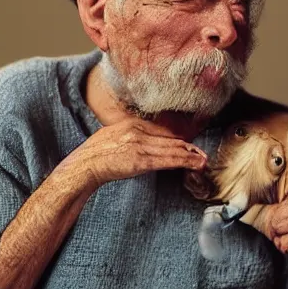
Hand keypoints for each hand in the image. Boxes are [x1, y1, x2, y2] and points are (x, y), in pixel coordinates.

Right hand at [61, 118, 207, 190]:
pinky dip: (182, 161)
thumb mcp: (113, 134)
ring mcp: (139, 145)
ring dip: (190, 155)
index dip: (177, 138)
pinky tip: (192, 163)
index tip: (188, 144)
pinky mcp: (139, 160)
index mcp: (132, 123)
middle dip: (188, 147)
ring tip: (202, 160)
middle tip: (202, 153)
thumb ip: (130, 134)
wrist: (85, 164)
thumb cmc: (96, 153)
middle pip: (169, 139)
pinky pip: (166, 160)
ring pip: (171, 149)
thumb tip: (143, 140)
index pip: (161, 130)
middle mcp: (138, 131)